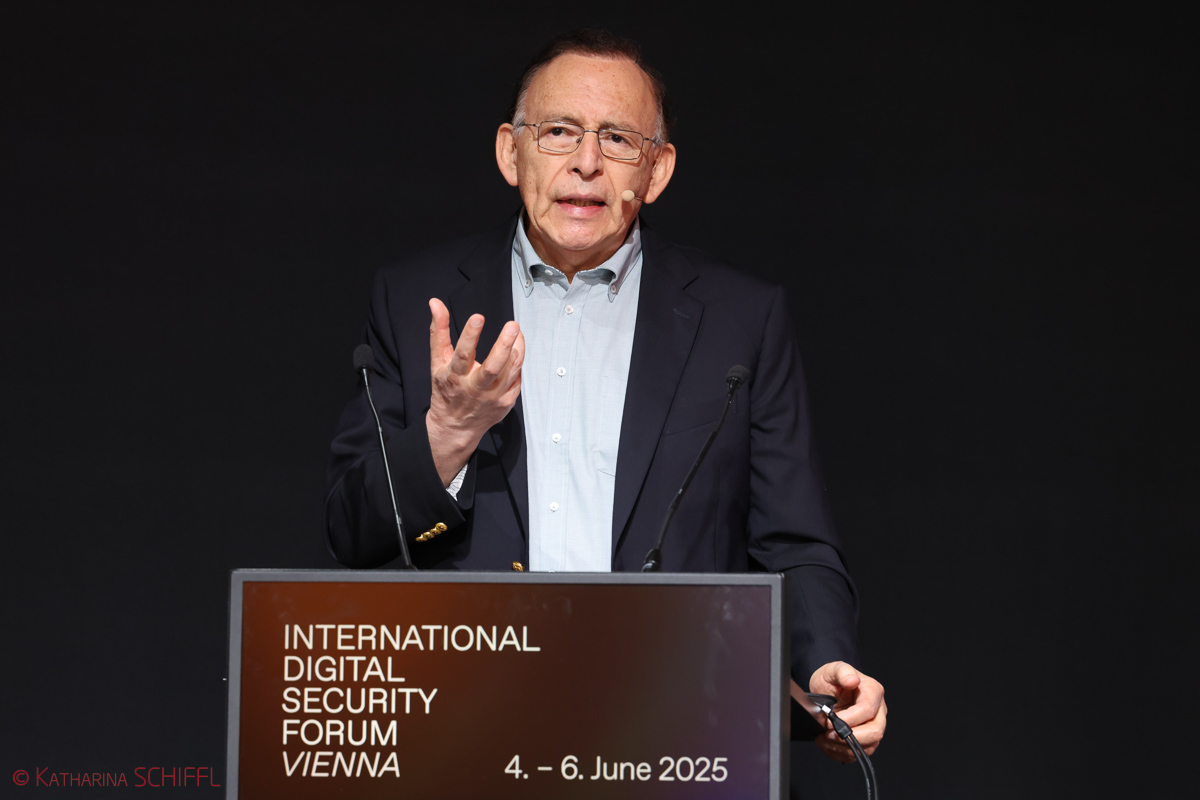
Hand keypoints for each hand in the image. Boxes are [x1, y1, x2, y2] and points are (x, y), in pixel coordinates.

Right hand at [426, 298, 523, 485]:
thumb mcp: (437, 362)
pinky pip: (517, 378)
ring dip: (517, 349)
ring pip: (511, 371)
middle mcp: (475, 389)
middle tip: (513, 326)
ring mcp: (493, 397)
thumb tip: (436, 303)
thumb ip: (439, 331)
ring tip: (517, 333)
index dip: (470, 336)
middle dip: (504, 345)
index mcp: (455, 377)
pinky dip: (517, 363)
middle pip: (493, 367)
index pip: (463, 355)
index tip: (478, 317)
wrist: (456, 426)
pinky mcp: (506, 402)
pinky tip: (515, 352)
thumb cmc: (446, 390)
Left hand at [808, 661, 886, 762]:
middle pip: (875, 732)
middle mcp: (878, 711)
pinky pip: (859, 754)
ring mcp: (874, 727)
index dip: (849, 719)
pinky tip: (827, 745)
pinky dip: (841, 753)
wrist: (828, 690)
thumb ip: (842, 672)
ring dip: (844, 747)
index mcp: (873, 692)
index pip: (867, 710)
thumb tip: (853, 680)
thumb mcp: (832, 670)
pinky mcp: (866, 740)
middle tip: (828, 734)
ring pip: (869, 746)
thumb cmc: (832, 679)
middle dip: (850, 737)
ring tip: (824, 740)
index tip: (830, 721)